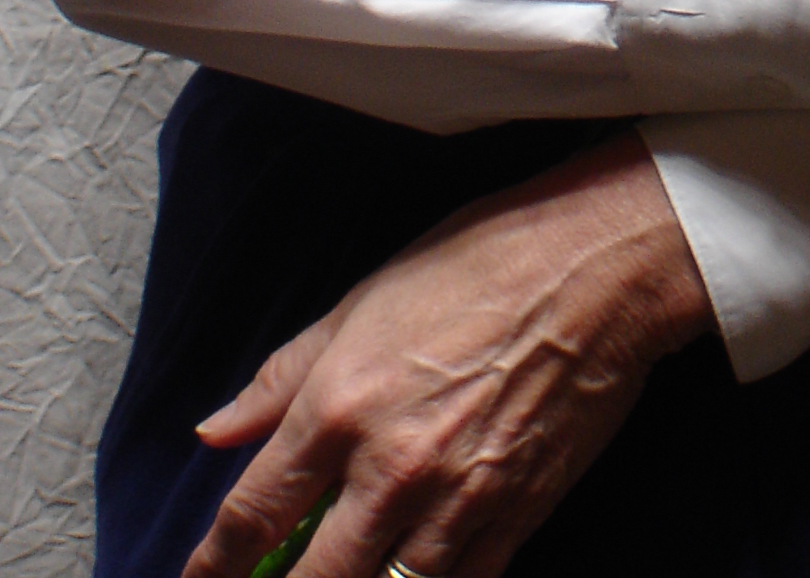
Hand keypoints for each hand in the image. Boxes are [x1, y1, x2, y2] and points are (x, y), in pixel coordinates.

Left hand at [183, 127, 714, 577]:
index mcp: (340, 407)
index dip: (212, 565)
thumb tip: (215, 432)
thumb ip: (283, 376)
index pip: (251, 515)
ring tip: (348, 577)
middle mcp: (388, 469)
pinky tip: (414, 576)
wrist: (596, 267)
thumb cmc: (478, 263)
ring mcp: (455, 502)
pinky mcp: (514, 517)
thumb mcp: (364, 301)